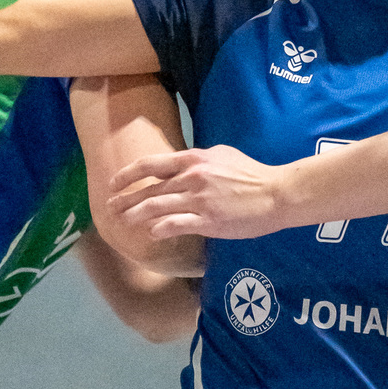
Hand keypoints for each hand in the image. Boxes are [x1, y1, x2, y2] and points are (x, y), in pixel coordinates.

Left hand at [110, 145, 292, 241]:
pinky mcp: (209, 221)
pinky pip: (175, 225)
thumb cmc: (251, 174)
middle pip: (149, 189)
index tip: (114, 184)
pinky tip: (151, 233)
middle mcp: (191, 178)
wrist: (276, 193)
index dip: (127, 175)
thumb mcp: (221, 155)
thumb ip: (196, 160)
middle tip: (110, 208)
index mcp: (193, 159)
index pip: (150, 165)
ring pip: (156, 207)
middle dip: (125, 199)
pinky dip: (159, 229)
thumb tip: (178, 163)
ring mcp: (199, 200)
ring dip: (135, 215)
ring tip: (123, 221)